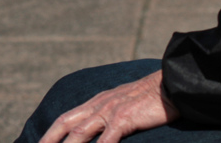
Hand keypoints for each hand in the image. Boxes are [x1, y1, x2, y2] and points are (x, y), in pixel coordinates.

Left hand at [39, 70, 180, 142]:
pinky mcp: (124, 118)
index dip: (51, 133)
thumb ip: (109, 115)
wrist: (171, 84)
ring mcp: (109, 111)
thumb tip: (101, 130)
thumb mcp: (124, 104)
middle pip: (65, 124)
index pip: (66, 118)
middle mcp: (98, 105)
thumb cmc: (151, 98)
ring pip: (80, 133)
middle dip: (49, 140)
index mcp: (96, 102)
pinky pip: (107, 139)